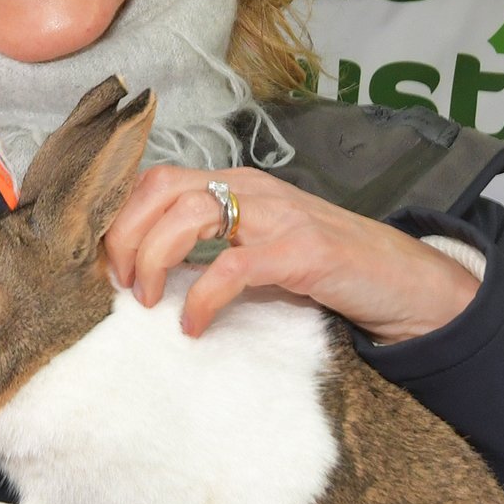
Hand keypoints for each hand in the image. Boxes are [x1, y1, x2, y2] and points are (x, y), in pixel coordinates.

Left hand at [100, 167, 480, 342]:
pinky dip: (203, 297)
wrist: (405, 280)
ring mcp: (279, 216)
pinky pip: (234, 266)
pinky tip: (195, 325)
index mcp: (236, 185)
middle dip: (122, 236)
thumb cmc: (327, 268)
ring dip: (153, 260)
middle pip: (160, 189)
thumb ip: (213, 247)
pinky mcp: (303, 252)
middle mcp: (253, 190)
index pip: (156, 178)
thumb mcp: (260, 247)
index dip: (117, 214)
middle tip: (117, 283)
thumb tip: (146, 272)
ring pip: (190, 216)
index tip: (98, 259)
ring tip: (148, 300)